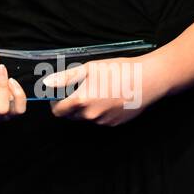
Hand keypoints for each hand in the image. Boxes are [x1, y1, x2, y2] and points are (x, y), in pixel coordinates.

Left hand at [43, 56, 163, 125]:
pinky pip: (101, 119)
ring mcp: (104, 122)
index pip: (58, 111)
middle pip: (71, 116)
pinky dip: (100, 111)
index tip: (59, 95)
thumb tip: (47, 83)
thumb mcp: (88, 69)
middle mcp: (91, 116)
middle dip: (70, 105)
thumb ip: (65, 78)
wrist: (147, 80)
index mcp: (81, 101)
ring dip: (86, 108)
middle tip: (79, 90)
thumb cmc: (117, 70)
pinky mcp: (115, 124)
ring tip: (99, 91)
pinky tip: (110, 97)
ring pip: (86, 118)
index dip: (55, 103)